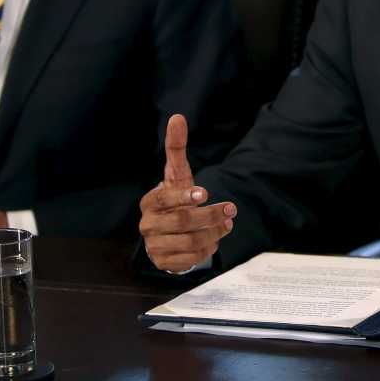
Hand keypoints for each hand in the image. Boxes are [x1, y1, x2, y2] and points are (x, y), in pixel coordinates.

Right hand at [138, 114, 235, 272]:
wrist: (168, 232)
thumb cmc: (176, 198)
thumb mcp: (177, 175)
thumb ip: (176, 148)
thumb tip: (178, 117)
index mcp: (149, 202)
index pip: (163, 198)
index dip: (184, 196)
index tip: (205, 193)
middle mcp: (147, 224)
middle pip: (183, 221)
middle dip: (211, 215)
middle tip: (231, 209)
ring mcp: (154, 245)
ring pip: (191, 241)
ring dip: (215, 232)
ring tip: (226, 224)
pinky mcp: (164, 263)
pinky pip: (192, 259)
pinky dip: (208, 248)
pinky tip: (213, 240)